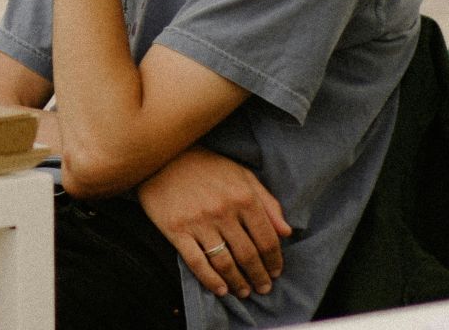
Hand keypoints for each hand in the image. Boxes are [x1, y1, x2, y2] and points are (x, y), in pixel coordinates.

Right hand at [138, 147, 290, 299]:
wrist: (161, 156)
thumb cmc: (205, 166)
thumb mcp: (242, 176)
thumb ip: (267, 203)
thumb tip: (287, 232)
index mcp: (243, 198)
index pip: (267, 239)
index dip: (274, 260)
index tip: (276, 272)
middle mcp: (223, 212)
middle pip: (248, 255)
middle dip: (259, 276)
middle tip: (263, 288)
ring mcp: (199, 222)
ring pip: (225, 263)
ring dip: (238, 283)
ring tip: (243, 291)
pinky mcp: (176, 230)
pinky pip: (197, 262)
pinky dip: (211, 281)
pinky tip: (220, 289)